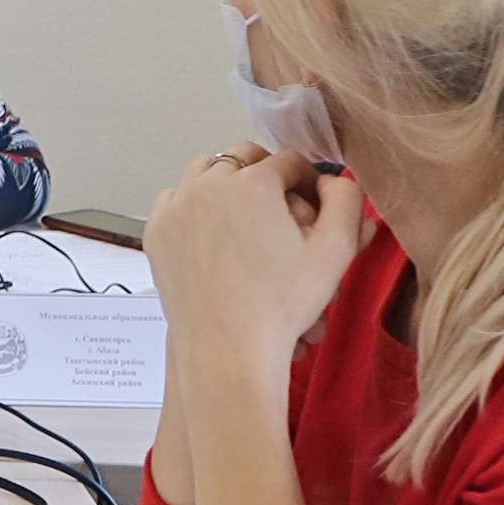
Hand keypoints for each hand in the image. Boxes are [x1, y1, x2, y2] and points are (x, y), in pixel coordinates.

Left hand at [146, 146, 366, 381]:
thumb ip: (346, 200)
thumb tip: (333, 178)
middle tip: (282, 206)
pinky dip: (193, 205)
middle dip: (267, 175)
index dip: (308, 180)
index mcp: (252, 184)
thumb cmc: (282, 305)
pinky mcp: (157, 231)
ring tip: (250, 215)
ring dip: (228, 183)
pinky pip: (175, 199)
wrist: (228, 347)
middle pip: (244, 157)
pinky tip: (215, 230)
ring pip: (205, 171)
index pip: (290, 160)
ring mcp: (176, 208)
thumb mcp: (336, 250)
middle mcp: (207, 186)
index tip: (313, 203)